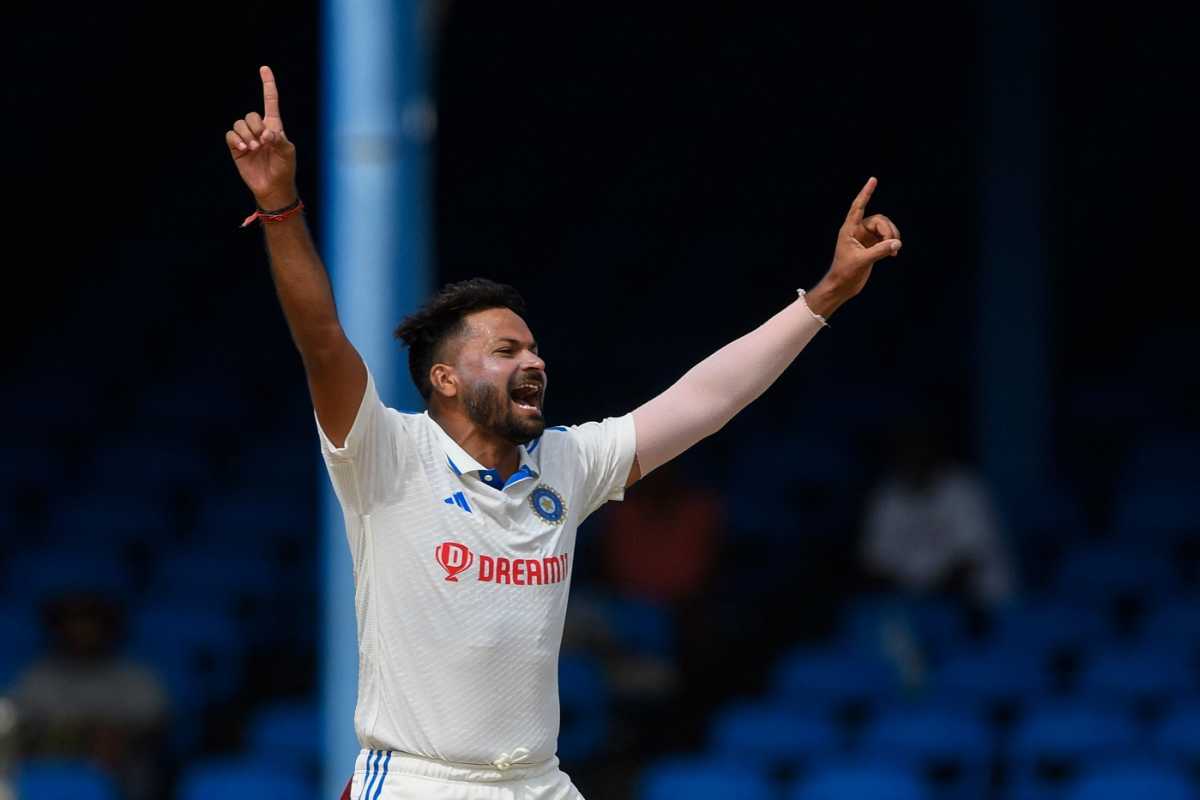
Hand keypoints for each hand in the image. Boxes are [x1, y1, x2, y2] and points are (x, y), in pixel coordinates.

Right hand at [225, 66, 297, 208]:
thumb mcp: (288, 153)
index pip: (270, 101)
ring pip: (239, 123)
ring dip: (246, 134)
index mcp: (274, 126)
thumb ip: (279, 140)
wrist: (273, 187)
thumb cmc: (285, 169)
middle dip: (256, 126)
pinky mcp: (237, 148)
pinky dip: (237, 139)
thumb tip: (266, 133)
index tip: (264, 68)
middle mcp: (259, 129)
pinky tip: (245, 149)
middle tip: (263, 142)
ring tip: (254, 148)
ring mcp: (247, 138)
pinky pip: (230, 135)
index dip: (267, 84)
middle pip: (251, 115)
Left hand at [803, 177, 901, 317]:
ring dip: (892, 237)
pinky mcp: (871, 247)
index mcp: (849, 230)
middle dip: (888, 230)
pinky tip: (893, 254)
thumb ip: (880, 251)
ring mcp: (864, 238)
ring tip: (894, 251)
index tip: (873, 180)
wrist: (842, 287)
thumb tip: (897, 243)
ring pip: (884, 228)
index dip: (866, 193)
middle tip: (893, 244)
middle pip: (879, 220)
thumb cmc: (845, 273)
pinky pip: (885, 238)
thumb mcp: (862, 261)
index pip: (858, 207)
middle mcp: (857, 231)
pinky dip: (891, 244)